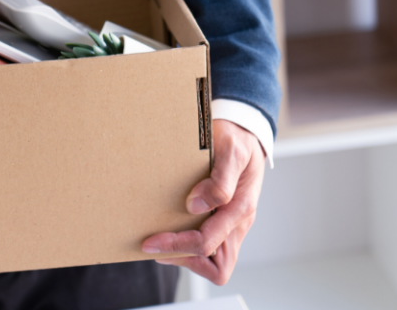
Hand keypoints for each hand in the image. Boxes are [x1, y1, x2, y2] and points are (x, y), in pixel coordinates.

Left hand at [141, 119, 264, 284]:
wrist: (245, 130)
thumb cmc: (238, 138)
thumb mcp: (232, 151)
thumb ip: (220, 181)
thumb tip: (196, 205)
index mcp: (240, 207)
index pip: (208, 243)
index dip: (178, 246)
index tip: (152, 242)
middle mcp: (237, 220)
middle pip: (217, 266)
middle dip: (185, 259)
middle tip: (156, 247)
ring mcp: (230, 221)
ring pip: (213, 259)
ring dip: (186, 255)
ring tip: (160, 241)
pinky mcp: (222, 217)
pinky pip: (209, 243)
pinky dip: (189, 244)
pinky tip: (170, 229)